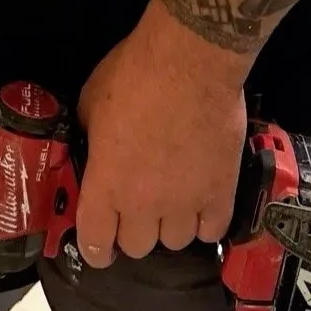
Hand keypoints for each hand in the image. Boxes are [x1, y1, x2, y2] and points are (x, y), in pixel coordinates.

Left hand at [75, 3, 247, 266]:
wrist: (190, 61)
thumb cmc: (134, 74)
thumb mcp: (91, 101)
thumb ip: (89, 137)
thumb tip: (93, 150)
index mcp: (105, 185)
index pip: (95, 244)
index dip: (96, 249)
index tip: (100, 244)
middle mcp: (143, 205)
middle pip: (137, 247)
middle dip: (134, 229)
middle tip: (139, 205)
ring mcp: (184, 204)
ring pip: (175, 242)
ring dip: (170, 225)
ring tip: (173, 200)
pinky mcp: (220, 193)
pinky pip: (212, 231)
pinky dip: (205, 222)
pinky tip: (202, 202)